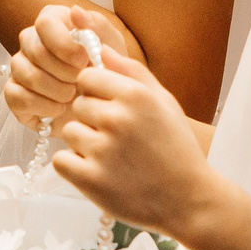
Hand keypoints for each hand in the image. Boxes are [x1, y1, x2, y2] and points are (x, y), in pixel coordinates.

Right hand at [5, 4, 104, 129]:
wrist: (101, 102)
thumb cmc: (106, 67)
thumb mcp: (112, 44)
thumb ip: (96, 26)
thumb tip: (75, 11)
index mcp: (53, 21)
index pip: (45, 23)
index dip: (64, 44)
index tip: (84, 60)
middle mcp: (31, 41)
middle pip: (35, 50)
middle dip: (64, 71)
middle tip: (82, 81)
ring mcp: (19, 67)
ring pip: (26, 74)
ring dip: (56, 90)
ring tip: (74, 96)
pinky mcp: (14, 94)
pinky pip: (16, 97)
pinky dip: (42, 107)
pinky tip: (59, 109)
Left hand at [51, 35, 218, 238]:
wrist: (189, 200)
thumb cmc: (176, 147)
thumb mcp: (163, 101)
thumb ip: (131, 71)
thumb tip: (100, 49)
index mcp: (135, 95)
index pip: (87, 77)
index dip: (96, 93)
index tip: (111, 108)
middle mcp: (118, 119)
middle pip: (78, 105)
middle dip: (92, 119)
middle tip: (118, 139)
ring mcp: (103, 151)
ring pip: (69, 132)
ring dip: (83, 144)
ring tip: (111, 157)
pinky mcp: (90, 180)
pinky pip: (61, 161)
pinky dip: (74, 168)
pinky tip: (99, 172)